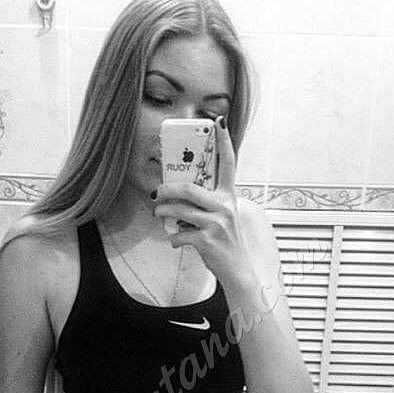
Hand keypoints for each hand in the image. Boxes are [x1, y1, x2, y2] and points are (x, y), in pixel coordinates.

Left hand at [152, 115, 253, 286]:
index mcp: (229, 196)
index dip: (224, 142)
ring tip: (159, 214)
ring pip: (179, 210)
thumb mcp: (223, 217)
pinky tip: (176, 241)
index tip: (218, 122)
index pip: (228, 164)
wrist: (237, 270)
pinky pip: (179, 234)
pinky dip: (173, 239)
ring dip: (163, 213)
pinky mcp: (207, 240)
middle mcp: (224, 206)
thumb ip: (207, 203)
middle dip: (166, 189)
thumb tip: (178, 195)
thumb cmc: (225, 242)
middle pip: (188, 188)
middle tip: (156, 193)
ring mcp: (216, 223)